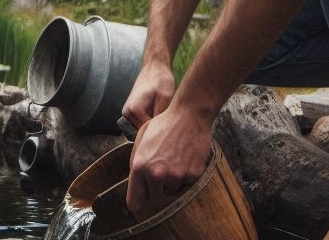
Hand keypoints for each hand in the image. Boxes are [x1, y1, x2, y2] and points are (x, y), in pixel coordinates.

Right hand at [122, 63, 175, 127]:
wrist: (154, 66)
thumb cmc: (162, 79)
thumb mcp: (166, 96)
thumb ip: (161, 114)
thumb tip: (161, 130)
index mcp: (134, 110)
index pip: (149, 132)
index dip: (162, 130)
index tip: (172, 124)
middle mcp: (127, 112)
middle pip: (144, 132)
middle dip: (157, 128)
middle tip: (170, 119)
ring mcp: (127, 112)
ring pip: (143, 128)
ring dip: (154, 125)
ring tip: (165, 113)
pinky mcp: (130, 111)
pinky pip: (141, 123)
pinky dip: (151, 120)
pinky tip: (160, 111)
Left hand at [126, 105, 212, 219]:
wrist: (190, 115)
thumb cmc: (164, 125)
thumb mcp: (141, 139)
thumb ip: (136, 162)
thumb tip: (135, 184)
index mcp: (140, 166)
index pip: (135, 202)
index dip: (137, 209)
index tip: (140, 212)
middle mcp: (156, 174)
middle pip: (156, 199)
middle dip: (158, 190)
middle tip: (163, 173)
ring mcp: (176, 176)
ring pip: (173, 192)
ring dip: (174, 183)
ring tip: (176, 162)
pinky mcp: (193, 175)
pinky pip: (188, 185)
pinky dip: (187, 176)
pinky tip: (187, 159)